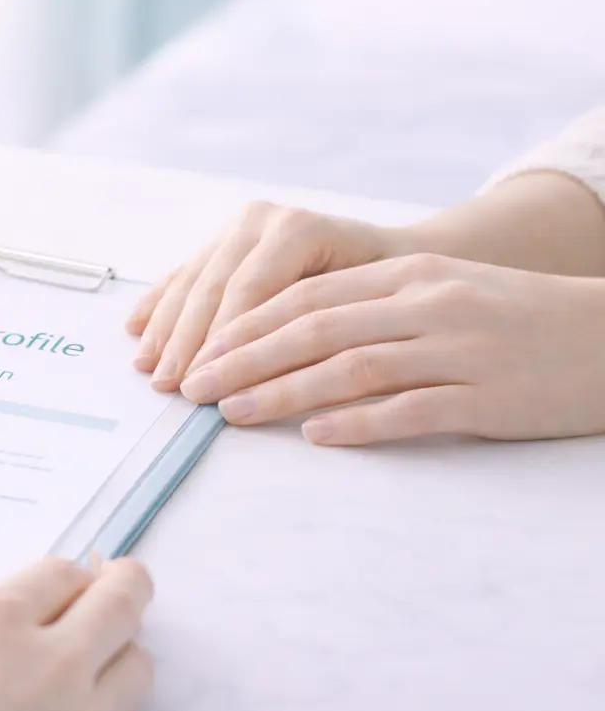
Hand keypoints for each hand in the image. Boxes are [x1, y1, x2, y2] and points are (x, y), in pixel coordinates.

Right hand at [0, 557, 154, 710]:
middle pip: (121, 602)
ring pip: (138, 665)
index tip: (80, 581)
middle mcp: (51, 661)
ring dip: (121, 654)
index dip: (75, 575)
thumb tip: (28, 614)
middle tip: (123, 585)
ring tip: (100, 663)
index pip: (64, 574)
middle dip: (127, 585)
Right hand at [130, 202, 410, 390]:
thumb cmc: (392, 295)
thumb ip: (316, 339)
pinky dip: (160, 303)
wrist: (400, 257)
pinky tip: (137, 329)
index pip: (247, 293)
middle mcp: (266, 218)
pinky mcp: (226, 238)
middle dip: (186, 341)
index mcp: (300, 229)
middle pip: (214, 287)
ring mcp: (241, 226)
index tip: (202, 386)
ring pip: (193, 281)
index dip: (220, 342)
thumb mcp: (367, 315)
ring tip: (148, 368)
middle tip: (169, 386)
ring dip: (165, 328)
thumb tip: (266, 384)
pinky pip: (185, 273)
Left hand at [178, 253, 604, 444]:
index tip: (200, 348)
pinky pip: (412, 409)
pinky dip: (359, 421)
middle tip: (192, 386)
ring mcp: (460, 349)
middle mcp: (429, 304)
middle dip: (245, 358)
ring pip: (352, 366)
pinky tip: (316, 435)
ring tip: (231, 412)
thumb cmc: (517, 320)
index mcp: (411, 275)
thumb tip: (290, 339)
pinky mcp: (489, 396)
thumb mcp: (443, 294)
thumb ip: (373, 309)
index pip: (310, 296)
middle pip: (316, 329)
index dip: (248, 323)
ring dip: (282, 391)